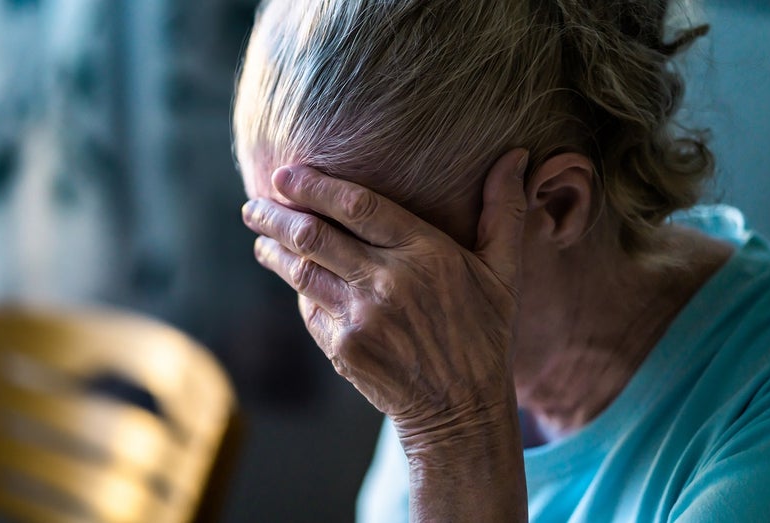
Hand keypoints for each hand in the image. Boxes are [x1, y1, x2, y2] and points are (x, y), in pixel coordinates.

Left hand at [242, 149, 528, 444]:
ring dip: (273, 250)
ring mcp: (360, 318)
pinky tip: (292, 277)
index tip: (284, 174)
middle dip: (274, 215)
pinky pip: (308, 308)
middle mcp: (387, 282)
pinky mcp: (343, 348)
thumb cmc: (485, 335)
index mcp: (425, 254)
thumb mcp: (504, 273)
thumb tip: (516, 156)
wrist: (462, 412)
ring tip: (258, 236)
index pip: (357, 205)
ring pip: (301, 271)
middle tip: (252, 204)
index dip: (314, 185)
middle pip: (313, 235)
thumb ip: (505, 212)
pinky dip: (298, 289)